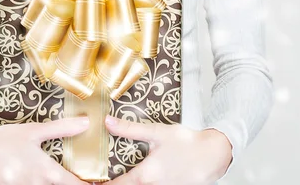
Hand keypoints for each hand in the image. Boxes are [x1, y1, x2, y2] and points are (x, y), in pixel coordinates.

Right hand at [0, 116, 90, 184]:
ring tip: (66, 175)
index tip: (102, 182)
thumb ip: (61, 128)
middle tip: (86, 177)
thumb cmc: (3, 141)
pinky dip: (43, 183)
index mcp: (46, 173)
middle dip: (73, 183)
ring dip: (57, 182)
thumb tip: (86, 123)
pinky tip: (41, 174)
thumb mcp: (33, 131)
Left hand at [104, 115, 232, 184]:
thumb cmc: (186, 144)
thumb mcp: (156, 133)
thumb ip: (130, 129)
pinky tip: (132, 175)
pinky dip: (137, 184)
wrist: (213, 156)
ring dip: (125, 184)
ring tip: (112, 176)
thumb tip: (107, 122)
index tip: (86, 183)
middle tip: (95, 179)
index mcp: (145, 176)